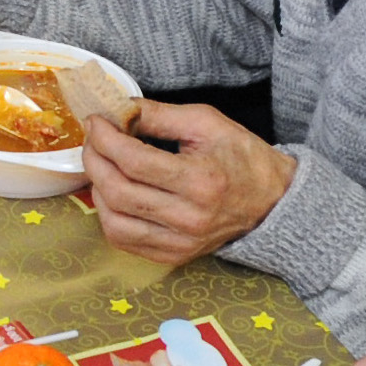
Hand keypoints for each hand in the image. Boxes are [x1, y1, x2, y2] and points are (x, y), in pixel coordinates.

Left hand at [82, 98, 293, 266]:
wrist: (272, 202)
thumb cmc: (241, 157)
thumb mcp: (206, 123)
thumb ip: (159, 115)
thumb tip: (118, 109)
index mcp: (201, 180)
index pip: (134, 161)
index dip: (106, 139)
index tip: (95, 121)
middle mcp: (189, 218)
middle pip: (118, 191)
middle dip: (95, 160)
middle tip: (93, 140)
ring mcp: (181, 243)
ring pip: (114, 221)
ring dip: (97, 189)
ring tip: (101, 166)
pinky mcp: (174, 256)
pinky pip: (124, 241)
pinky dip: (109, 215)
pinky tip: (112, 193)